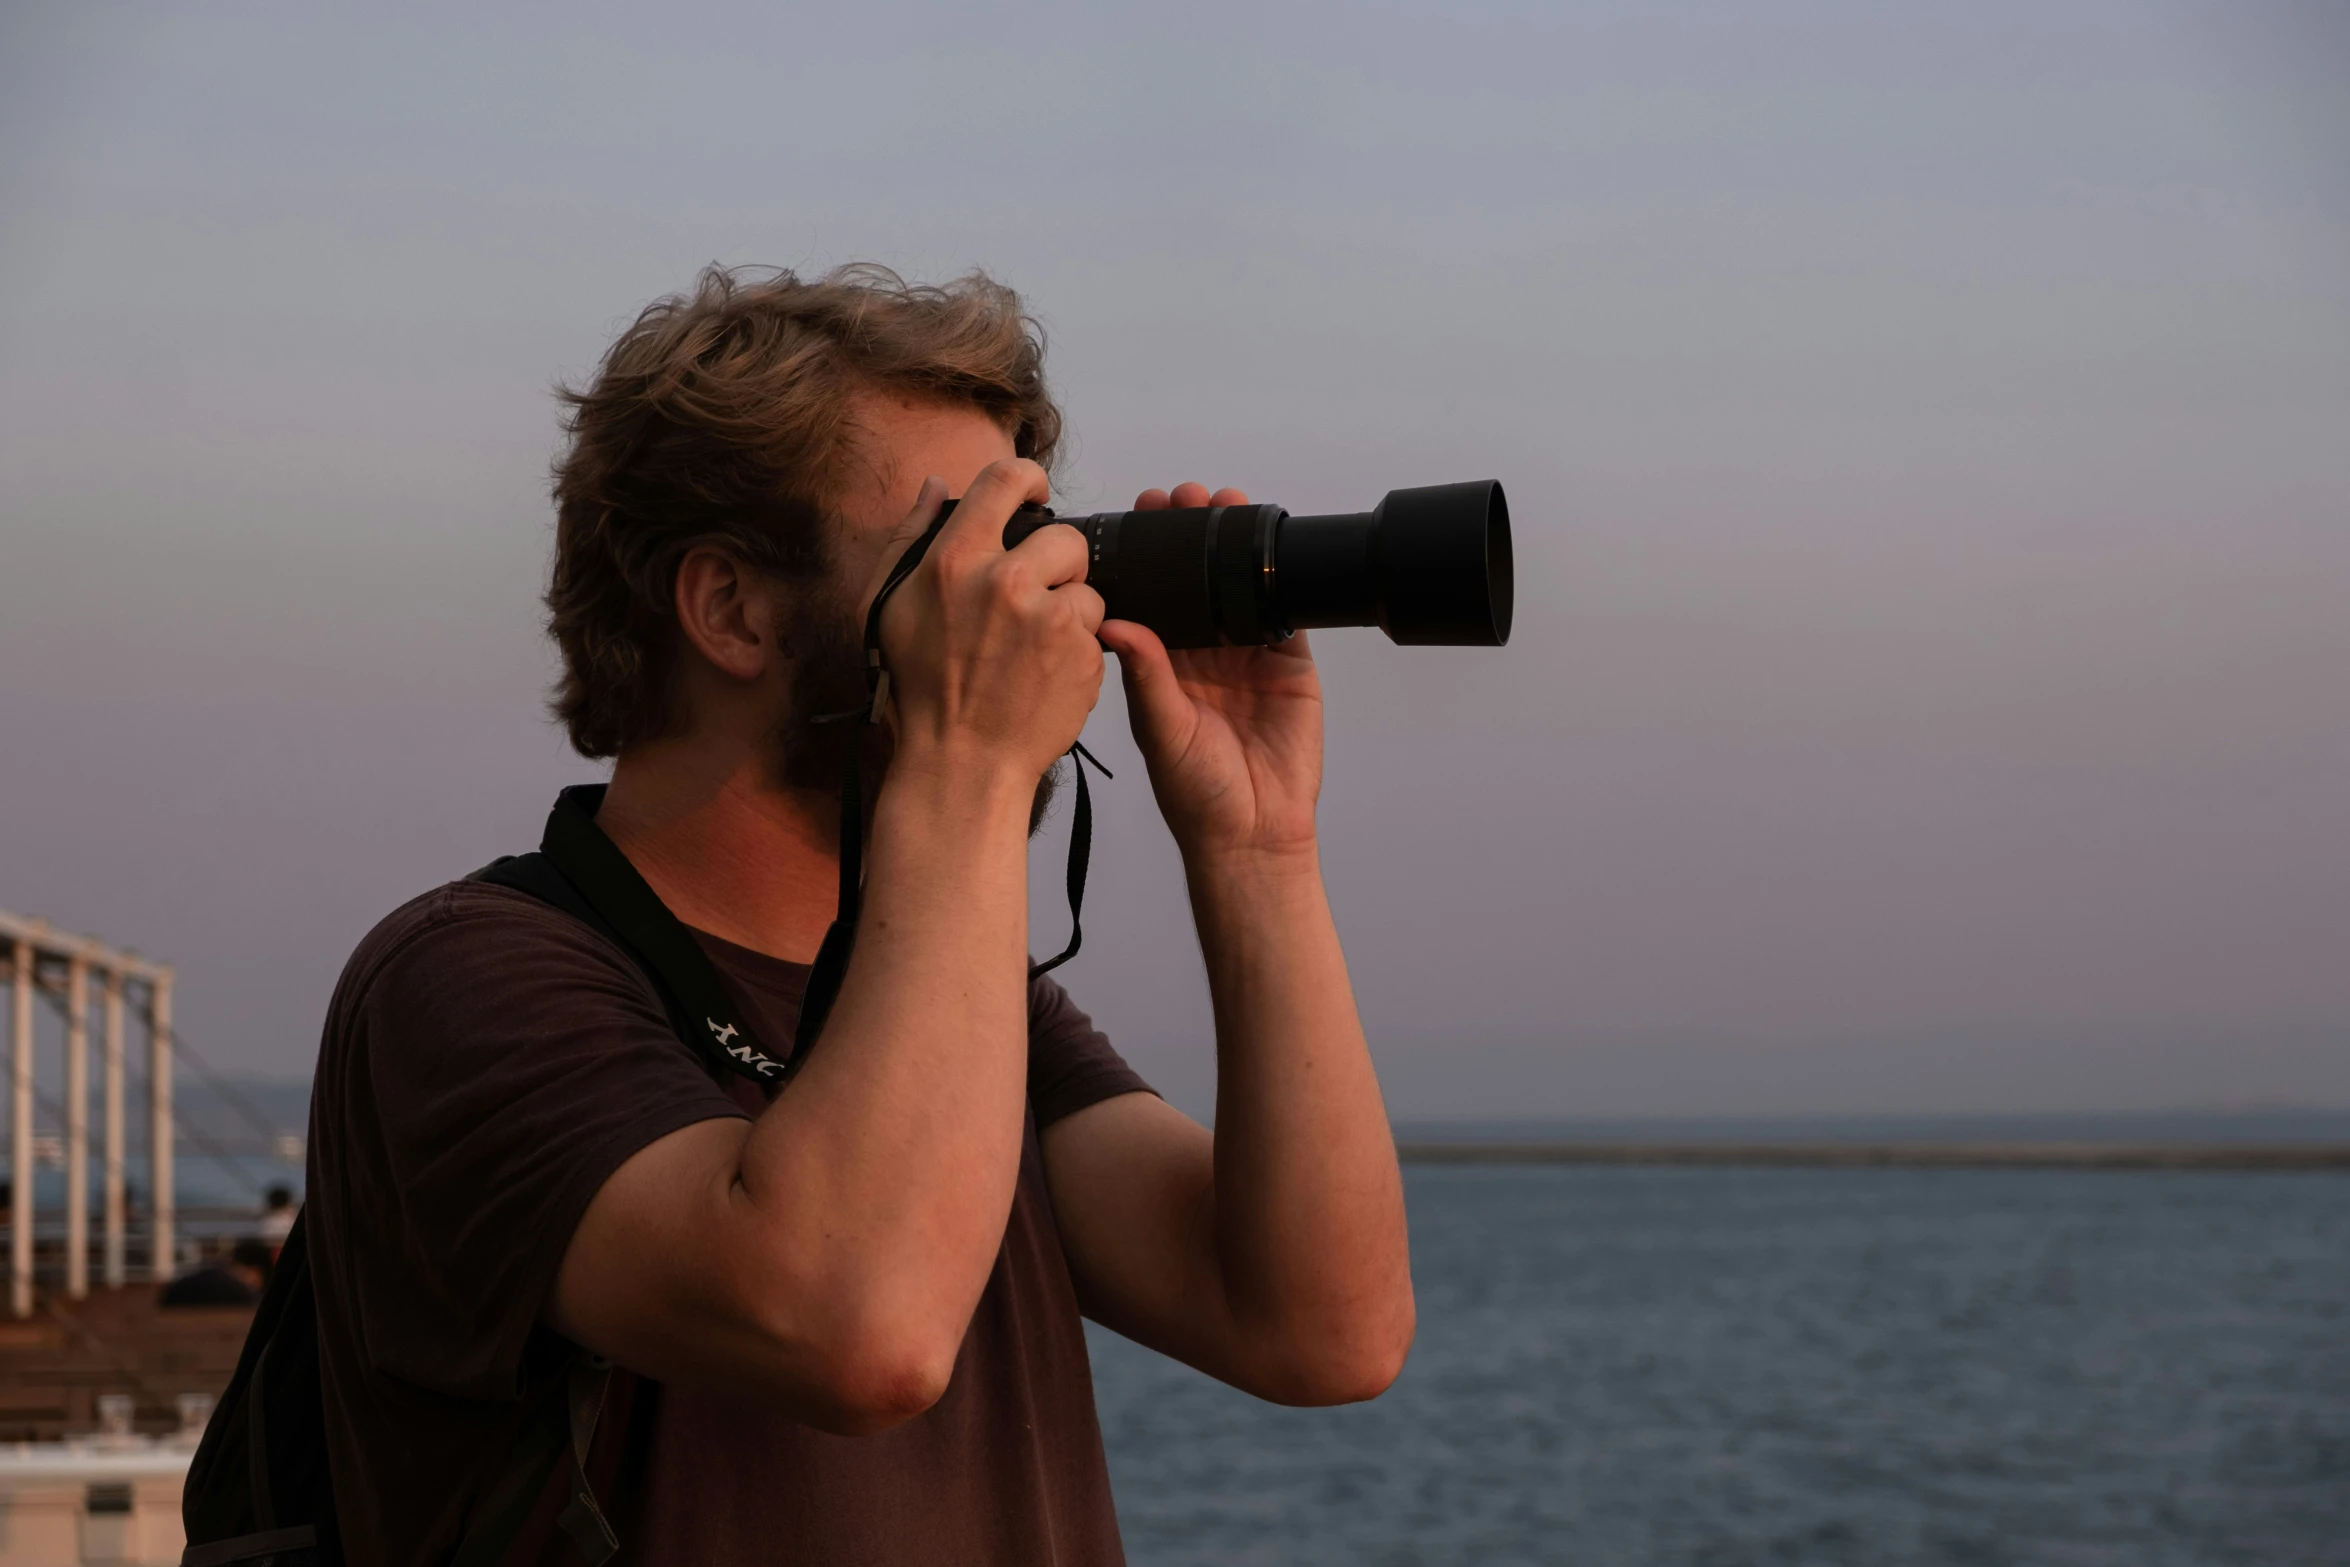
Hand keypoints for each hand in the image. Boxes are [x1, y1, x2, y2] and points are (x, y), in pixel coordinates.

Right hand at [870, 460, 1105, 784]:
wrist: (961, 764)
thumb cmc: (918, 689)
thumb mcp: (886, 606)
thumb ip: (910, 537)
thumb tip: (938, 486)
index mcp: (955, 560)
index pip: (1006, 480)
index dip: (1029, 479)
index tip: (1036, 494)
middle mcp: (1005, 582)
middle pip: (1066, 538)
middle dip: (1059, 564)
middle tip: (1037, 598)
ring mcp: (1050, 621)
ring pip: (1086, 590)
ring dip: (1070, 613)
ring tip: (1034, 650)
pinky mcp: (1083, 657)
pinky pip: (1096, 635)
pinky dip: (1078, 653)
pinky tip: (1045, 677)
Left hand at [1097, 483, 1323, 862]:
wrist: (1253, 833)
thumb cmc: (1195, 795)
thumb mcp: (1161, 731)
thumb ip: (1146, 677)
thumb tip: (1114, 623)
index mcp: (1161, 664)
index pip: (1153, 595)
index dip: (1148, 556)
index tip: (1140, 516)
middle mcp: (1201, 653)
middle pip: (1196, 580)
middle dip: (1191, 536)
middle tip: (1183, 498)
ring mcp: (1247, 655)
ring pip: (1240, 585)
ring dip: (1234, 546)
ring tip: (1226, 504)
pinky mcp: (1289, 663)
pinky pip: (1285, 611)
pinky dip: (1280, 580)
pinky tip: (1271, 548)